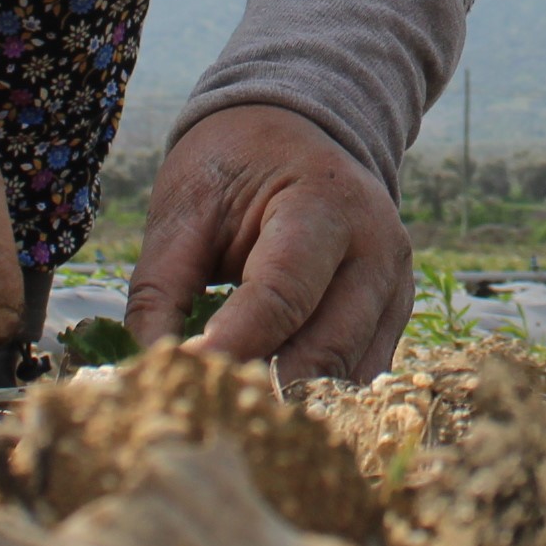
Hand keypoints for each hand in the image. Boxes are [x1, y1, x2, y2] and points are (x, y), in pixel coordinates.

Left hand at [130, 105, 412, 384]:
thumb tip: (151, 368)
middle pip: (325, 347)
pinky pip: (359, 373)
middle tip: (204, 412)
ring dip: (290, 399)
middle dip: (263, 387)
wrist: (298, 132)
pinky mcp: (395, 315)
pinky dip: (315, 394)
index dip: (232, 346)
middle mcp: (376, 248)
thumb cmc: (234, 168)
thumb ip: (162, 287)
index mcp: (324, 204)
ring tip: (232, 414)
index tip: (185, 381)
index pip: (281, 294)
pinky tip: (269, 399)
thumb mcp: (184, 207)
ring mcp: (394, 285)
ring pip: (348, 373)